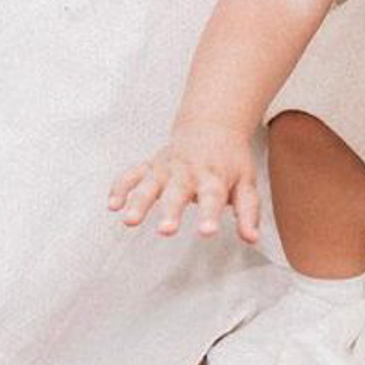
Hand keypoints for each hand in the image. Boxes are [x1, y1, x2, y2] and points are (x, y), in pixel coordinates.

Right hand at [108, 122, 261, 242]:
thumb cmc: (231, 161)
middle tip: (165, 230)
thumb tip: (252, 238)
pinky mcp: (150, 166)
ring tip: (129, 221)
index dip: (209, 215)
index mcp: (213, 177)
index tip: (206, 232)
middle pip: (177, 193)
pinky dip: (119, 187)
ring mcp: (166, 168)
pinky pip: (131, 175)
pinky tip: (112, 205)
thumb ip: (247, 211)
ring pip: (149, 185)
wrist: (213, 126)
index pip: (212, 198)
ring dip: (138, 202)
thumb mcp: (246, 183)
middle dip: (170, 211)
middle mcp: (187, 172)